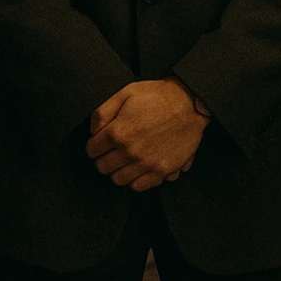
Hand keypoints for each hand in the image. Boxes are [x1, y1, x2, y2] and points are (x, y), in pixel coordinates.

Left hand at [87, 79, 209, 192]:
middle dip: (102, 159)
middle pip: (102, 167)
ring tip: (123, 160)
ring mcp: (147, 163)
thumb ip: (102, 112)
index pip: (91, 150)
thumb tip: (92, 132)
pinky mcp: (162, 170)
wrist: (189, 103)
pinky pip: (139, 186)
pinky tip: (136, 168)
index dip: (93, 145)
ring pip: (118, 180)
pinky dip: (134, 180)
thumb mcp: (124, 93)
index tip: (99, 142)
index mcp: (118, 132)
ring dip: (117, 170)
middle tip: (110, 151)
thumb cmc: (156, 96)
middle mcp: (130, 151)